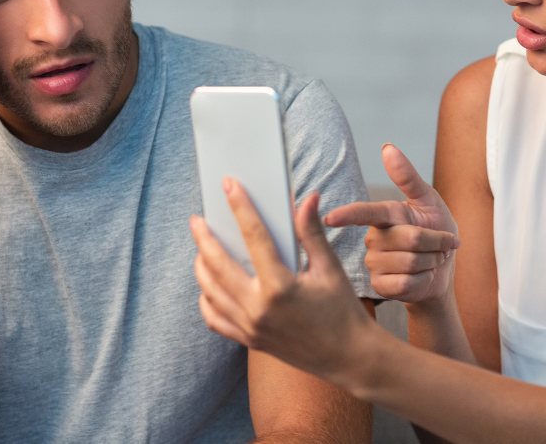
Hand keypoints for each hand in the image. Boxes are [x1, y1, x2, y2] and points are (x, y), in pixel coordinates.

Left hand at [191, 179, 378, 382]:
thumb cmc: (342, 311)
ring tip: (201, 248)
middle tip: (198, 220)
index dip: (240, 207)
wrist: (347, 357)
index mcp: (280, 286)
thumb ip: (311, 232)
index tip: (229, 186)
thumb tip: (306, 198)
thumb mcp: (329, 268)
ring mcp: (250, 327)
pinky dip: (207, 299)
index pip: (254, 236)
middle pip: (218, 264)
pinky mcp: (248, 340)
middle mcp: (259, 308)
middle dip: (204, 237)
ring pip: (210, 291)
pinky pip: (214, 319)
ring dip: (201, 266)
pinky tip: (210, 285)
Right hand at [324, 144, 459, 304]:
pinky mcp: (381, 286)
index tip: (330, 218)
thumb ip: (408, 177)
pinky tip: (422, 277)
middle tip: (440, 245)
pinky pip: (405, 283)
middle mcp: (373, 239)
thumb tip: (387, 148)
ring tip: (430, 260)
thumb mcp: (429, 201)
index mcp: (383, 216)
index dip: (347, 215)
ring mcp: (374, 264)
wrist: (444, 269)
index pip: (363, 213)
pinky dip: (424, 279)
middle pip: (410, 238)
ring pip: (409, 261)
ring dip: (431, 261)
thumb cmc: (436, 230)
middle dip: (435, 242)